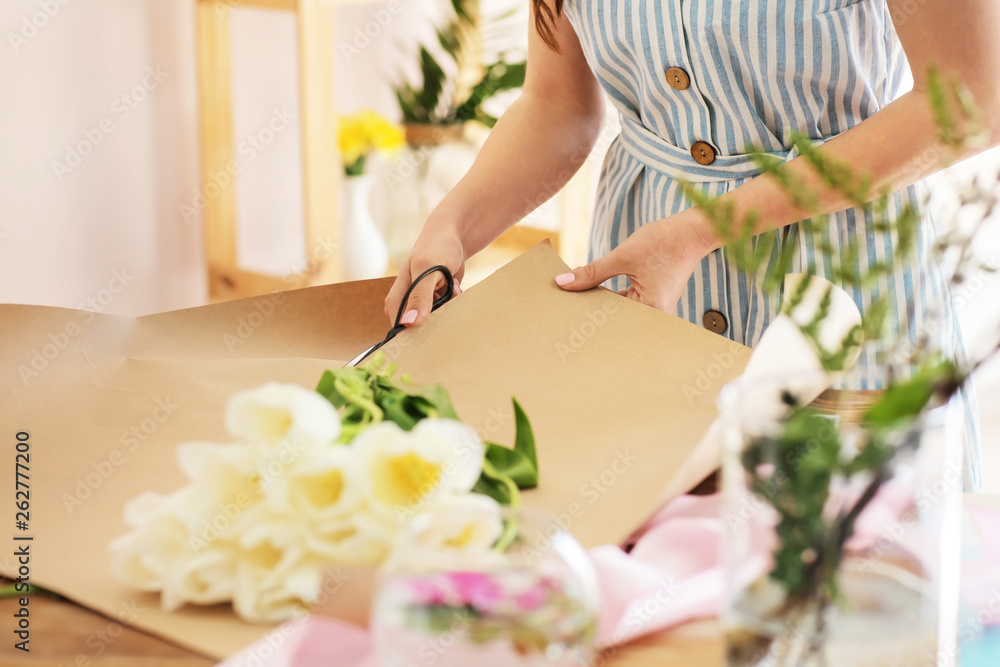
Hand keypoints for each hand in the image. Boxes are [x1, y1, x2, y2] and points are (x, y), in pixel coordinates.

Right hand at [384, 221, 466, 326]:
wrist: (454, 236)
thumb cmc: (436, 247)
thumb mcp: (427, 269)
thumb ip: (420, 295)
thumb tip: (409, 322)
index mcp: (398, 296)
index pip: (398, 325)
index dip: (410, 335)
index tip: (427, 340)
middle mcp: (409, 301)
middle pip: (419, 327)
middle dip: (435, 321)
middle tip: (446, 302)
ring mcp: (425, 302)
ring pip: (436, 321)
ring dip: (448, 309)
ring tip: (452, 287)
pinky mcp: (439, 301)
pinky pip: (447, 312)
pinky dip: (455, 303)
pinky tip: (456, 286)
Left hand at [554, 212, 716, 312]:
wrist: (693, 231)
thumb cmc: (663, 242)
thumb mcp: (622, 256)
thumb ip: (592, 272)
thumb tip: (563, 283)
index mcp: (650, 311)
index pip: (609, 317)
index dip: (585, 310)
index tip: (562, 308)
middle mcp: (655, 316)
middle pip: (614, 316)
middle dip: (591, 306)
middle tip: (563, 302)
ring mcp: (656, 309)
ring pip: (620, 308)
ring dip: (601, 298)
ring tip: (575, 293)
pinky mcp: (654, 299)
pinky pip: (628, 300)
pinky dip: (613, 293)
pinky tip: (594, 287)